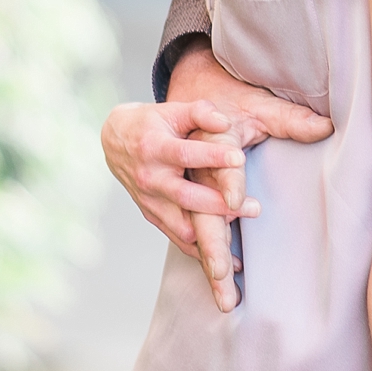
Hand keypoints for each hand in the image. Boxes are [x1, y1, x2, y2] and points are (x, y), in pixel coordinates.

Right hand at [104, 45, 333, 278]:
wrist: (116, 141)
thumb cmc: (153, 123)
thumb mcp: (174, 111)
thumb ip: (200, 113)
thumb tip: (225, 121)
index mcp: (154, 148)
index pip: (185, 155)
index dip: (212, 157)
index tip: (240, 158)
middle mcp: (149, 178)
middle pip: (186, 197)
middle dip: (221, 205)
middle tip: (255, 207)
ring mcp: (149, 201)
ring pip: (181, 226)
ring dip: (212, 237)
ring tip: (243, 236)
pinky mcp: (152, 215)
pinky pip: (176, 238)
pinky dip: (200, 250)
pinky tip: (226, 260)